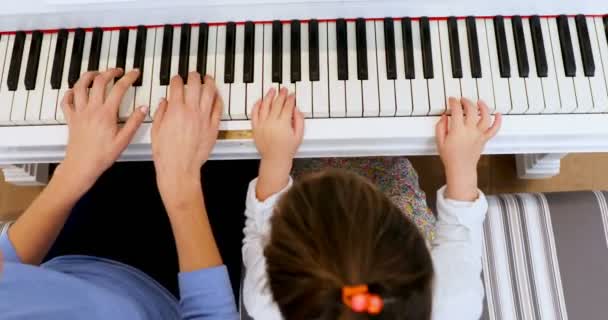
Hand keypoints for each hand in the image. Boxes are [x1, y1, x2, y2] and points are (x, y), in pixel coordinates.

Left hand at [60, 68, 146, 191]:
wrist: (81, 166)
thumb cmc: (102, 156)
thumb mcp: (124, 140)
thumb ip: (134, 122)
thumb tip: (143, 108)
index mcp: (106, 114)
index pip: (119, 89)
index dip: (128, 78)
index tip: (134, 73)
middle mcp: (91, 109)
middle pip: (99, 82)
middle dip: (110, 72)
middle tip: (118, 71)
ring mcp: (79, 112)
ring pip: (80, 86)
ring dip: (88, 76)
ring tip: (96, 73)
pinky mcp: (71, 118)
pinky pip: (66, 100)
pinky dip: (70, 92)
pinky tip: (75, 90)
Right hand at [152, 73, 221, 207]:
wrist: (180, 168)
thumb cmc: (166, 153)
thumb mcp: (156, 130)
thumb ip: (160, 112)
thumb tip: (164, 102)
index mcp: (175, 110)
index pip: (177, 86)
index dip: (176, 79)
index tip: (176, 79)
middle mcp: (191, 111)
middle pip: (195, 84)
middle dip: (193, 76)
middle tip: (193, 74)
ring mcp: (204, 118)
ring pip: (210, 92)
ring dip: (209, 82)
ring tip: (208, 78)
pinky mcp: (213, 127)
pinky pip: (218, 108)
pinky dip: (217, 98)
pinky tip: (216, 95)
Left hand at [252, 88, 303, 199]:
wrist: (275, 159)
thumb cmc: (287, 150)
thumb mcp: (299, 136)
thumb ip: (299, 121)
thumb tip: (297, 110)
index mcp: (283, 124)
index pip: (287, 106)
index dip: (291, 99)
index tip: (292, 95)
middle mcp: (272, 122)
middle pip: (277, 104)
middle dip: (281, 95)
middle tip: (284, 89)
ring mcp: (262, 124)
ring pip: (265, 105)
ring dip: (269, 96)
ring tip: (272, 90)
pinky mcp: (255, 127)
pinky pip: (254, 113)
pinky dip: (257, 105)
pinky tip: (260, 100)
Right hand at [435, 97, 500, 200]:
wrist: (461, 169)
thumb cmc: (450, 157)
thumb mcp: (440, 141)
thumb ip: (440, 127)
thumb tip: (444, 117)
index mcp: (458, 130)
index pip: (457, 110)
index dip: (454, 102)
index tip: (452, 100)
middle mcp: (470, 130)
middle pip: (471, 110)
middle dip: (466, 102)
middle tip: (462, 100)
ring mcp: (479, 134)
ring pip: (485, 116)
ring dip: (483, 107)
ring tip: (479, 102)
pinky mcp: (484, 139)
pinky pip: (494, 129)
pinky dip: (498, 121)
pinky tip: (498, 114)